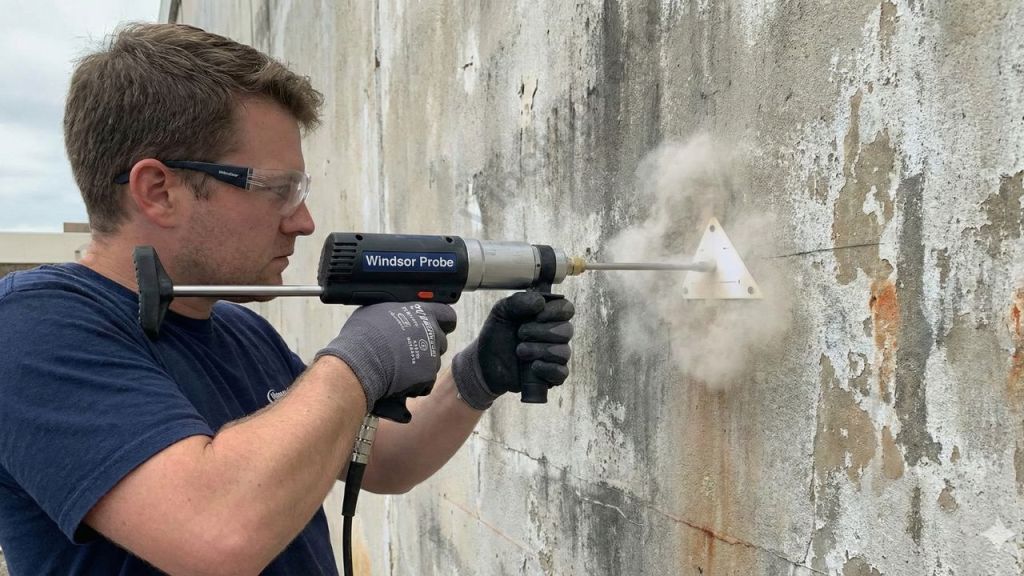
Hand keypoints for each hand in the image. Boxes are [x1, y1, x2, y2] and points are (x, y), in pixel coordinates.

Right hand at [316, 302, 456, 410]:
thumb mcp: (377, 310)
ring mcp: (432, 356)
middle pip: (440, 341)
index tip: (434, 326)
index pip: (447, 315)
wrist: (360, 362)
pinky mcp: (428, 377)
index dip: (442, 322)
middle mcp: (432, 333)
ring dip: (420, 366)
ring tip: (397, 366)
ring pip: (432, 363)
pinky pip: (425, 383)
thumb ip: (396, 311)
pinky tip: (397, 380)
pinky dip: (414, 384)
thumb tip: (395, 313)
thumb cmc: (363, 334)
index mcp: (423, 313)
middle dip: (428, 346)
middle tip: (408, 350)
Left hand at [452, 292, 573, 409]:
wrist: (484, 362)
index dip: (555, 311)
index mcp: (547, 316)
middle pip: (567, 330)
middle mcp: (556, 335)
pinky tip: (532, 366)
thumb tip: (540, 302)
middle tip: (520, 333)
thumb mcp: (501, 311)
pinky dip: (547, 369)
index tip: (536, 315)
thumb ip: (518, 301)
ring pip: (563, 352)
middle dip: (541, 331)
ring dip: (539, 350)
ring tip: (519, 351)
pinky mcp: (551, 376)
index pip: (566, 309)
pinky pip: (561, 373)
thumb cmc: (497, 334)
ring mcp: (555, 356)